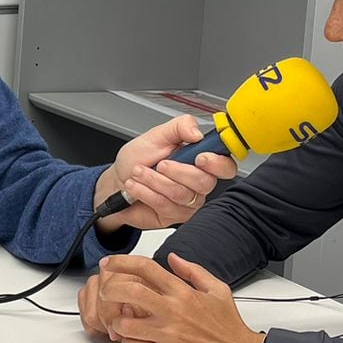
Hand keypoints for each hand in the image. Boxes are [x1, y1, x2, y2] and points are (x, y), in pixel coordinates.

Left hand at [80, 253, 262, 342]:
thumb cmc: (229, 325)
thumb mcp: (217, 289)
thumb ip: (192, 271)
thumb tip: (172, 257)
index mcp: (183, 292)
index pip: (145, 268)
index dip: (120, 262)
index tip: (108, 263)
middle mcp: (173, 310)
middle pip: (128, 291)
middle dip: (109, 289)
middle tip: (105, 293)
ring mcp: (168, 334)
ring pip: (124, 324)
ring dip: (117, 322)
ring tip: (122, 322)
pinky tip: (135, 341)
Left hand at [95, 116, 236, 231]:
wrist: (117, 181)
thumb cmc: (138, 159)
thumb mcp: (156, 136)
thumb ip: (179, 127)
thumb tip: (197, 132)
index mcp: (199, 159)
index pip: (225, 166)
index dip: (217, 163)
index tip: (200, 157)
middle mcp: (198, 181)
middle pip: (205, 182)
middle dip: (177, 171)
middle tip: (159, 164)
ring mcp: (188, 200)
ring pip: (181, 194)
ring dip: (155, 180)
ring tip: (139, 172)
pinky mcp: (174, 215)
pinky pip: (165, 205)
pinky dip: (146, 192)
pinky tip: (136, 185)